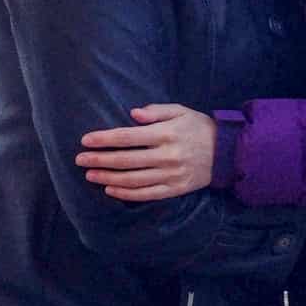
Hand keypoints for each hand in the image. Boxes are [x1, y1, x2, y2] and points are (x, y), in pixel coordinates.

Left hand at [76, 104, 215, 199]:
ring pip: (132, 180)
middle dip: (99, 160)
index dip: (104, 139)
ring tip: (90, 175)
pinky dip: (126, 194)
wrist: (227, 153)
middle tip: (79, 160)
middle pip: (125, 160)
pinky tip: (110, 189)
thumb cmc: (199, 127)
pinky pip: (146, 194)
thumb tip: (132, 114)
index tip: (85, 140)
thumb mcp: (180, 111)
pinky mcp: (175, 189)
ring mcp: (171, 175)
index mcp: (166, 133)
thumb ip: (156, 111)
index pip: (128, 137)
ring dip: (108, 178)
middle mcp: (167, 155)